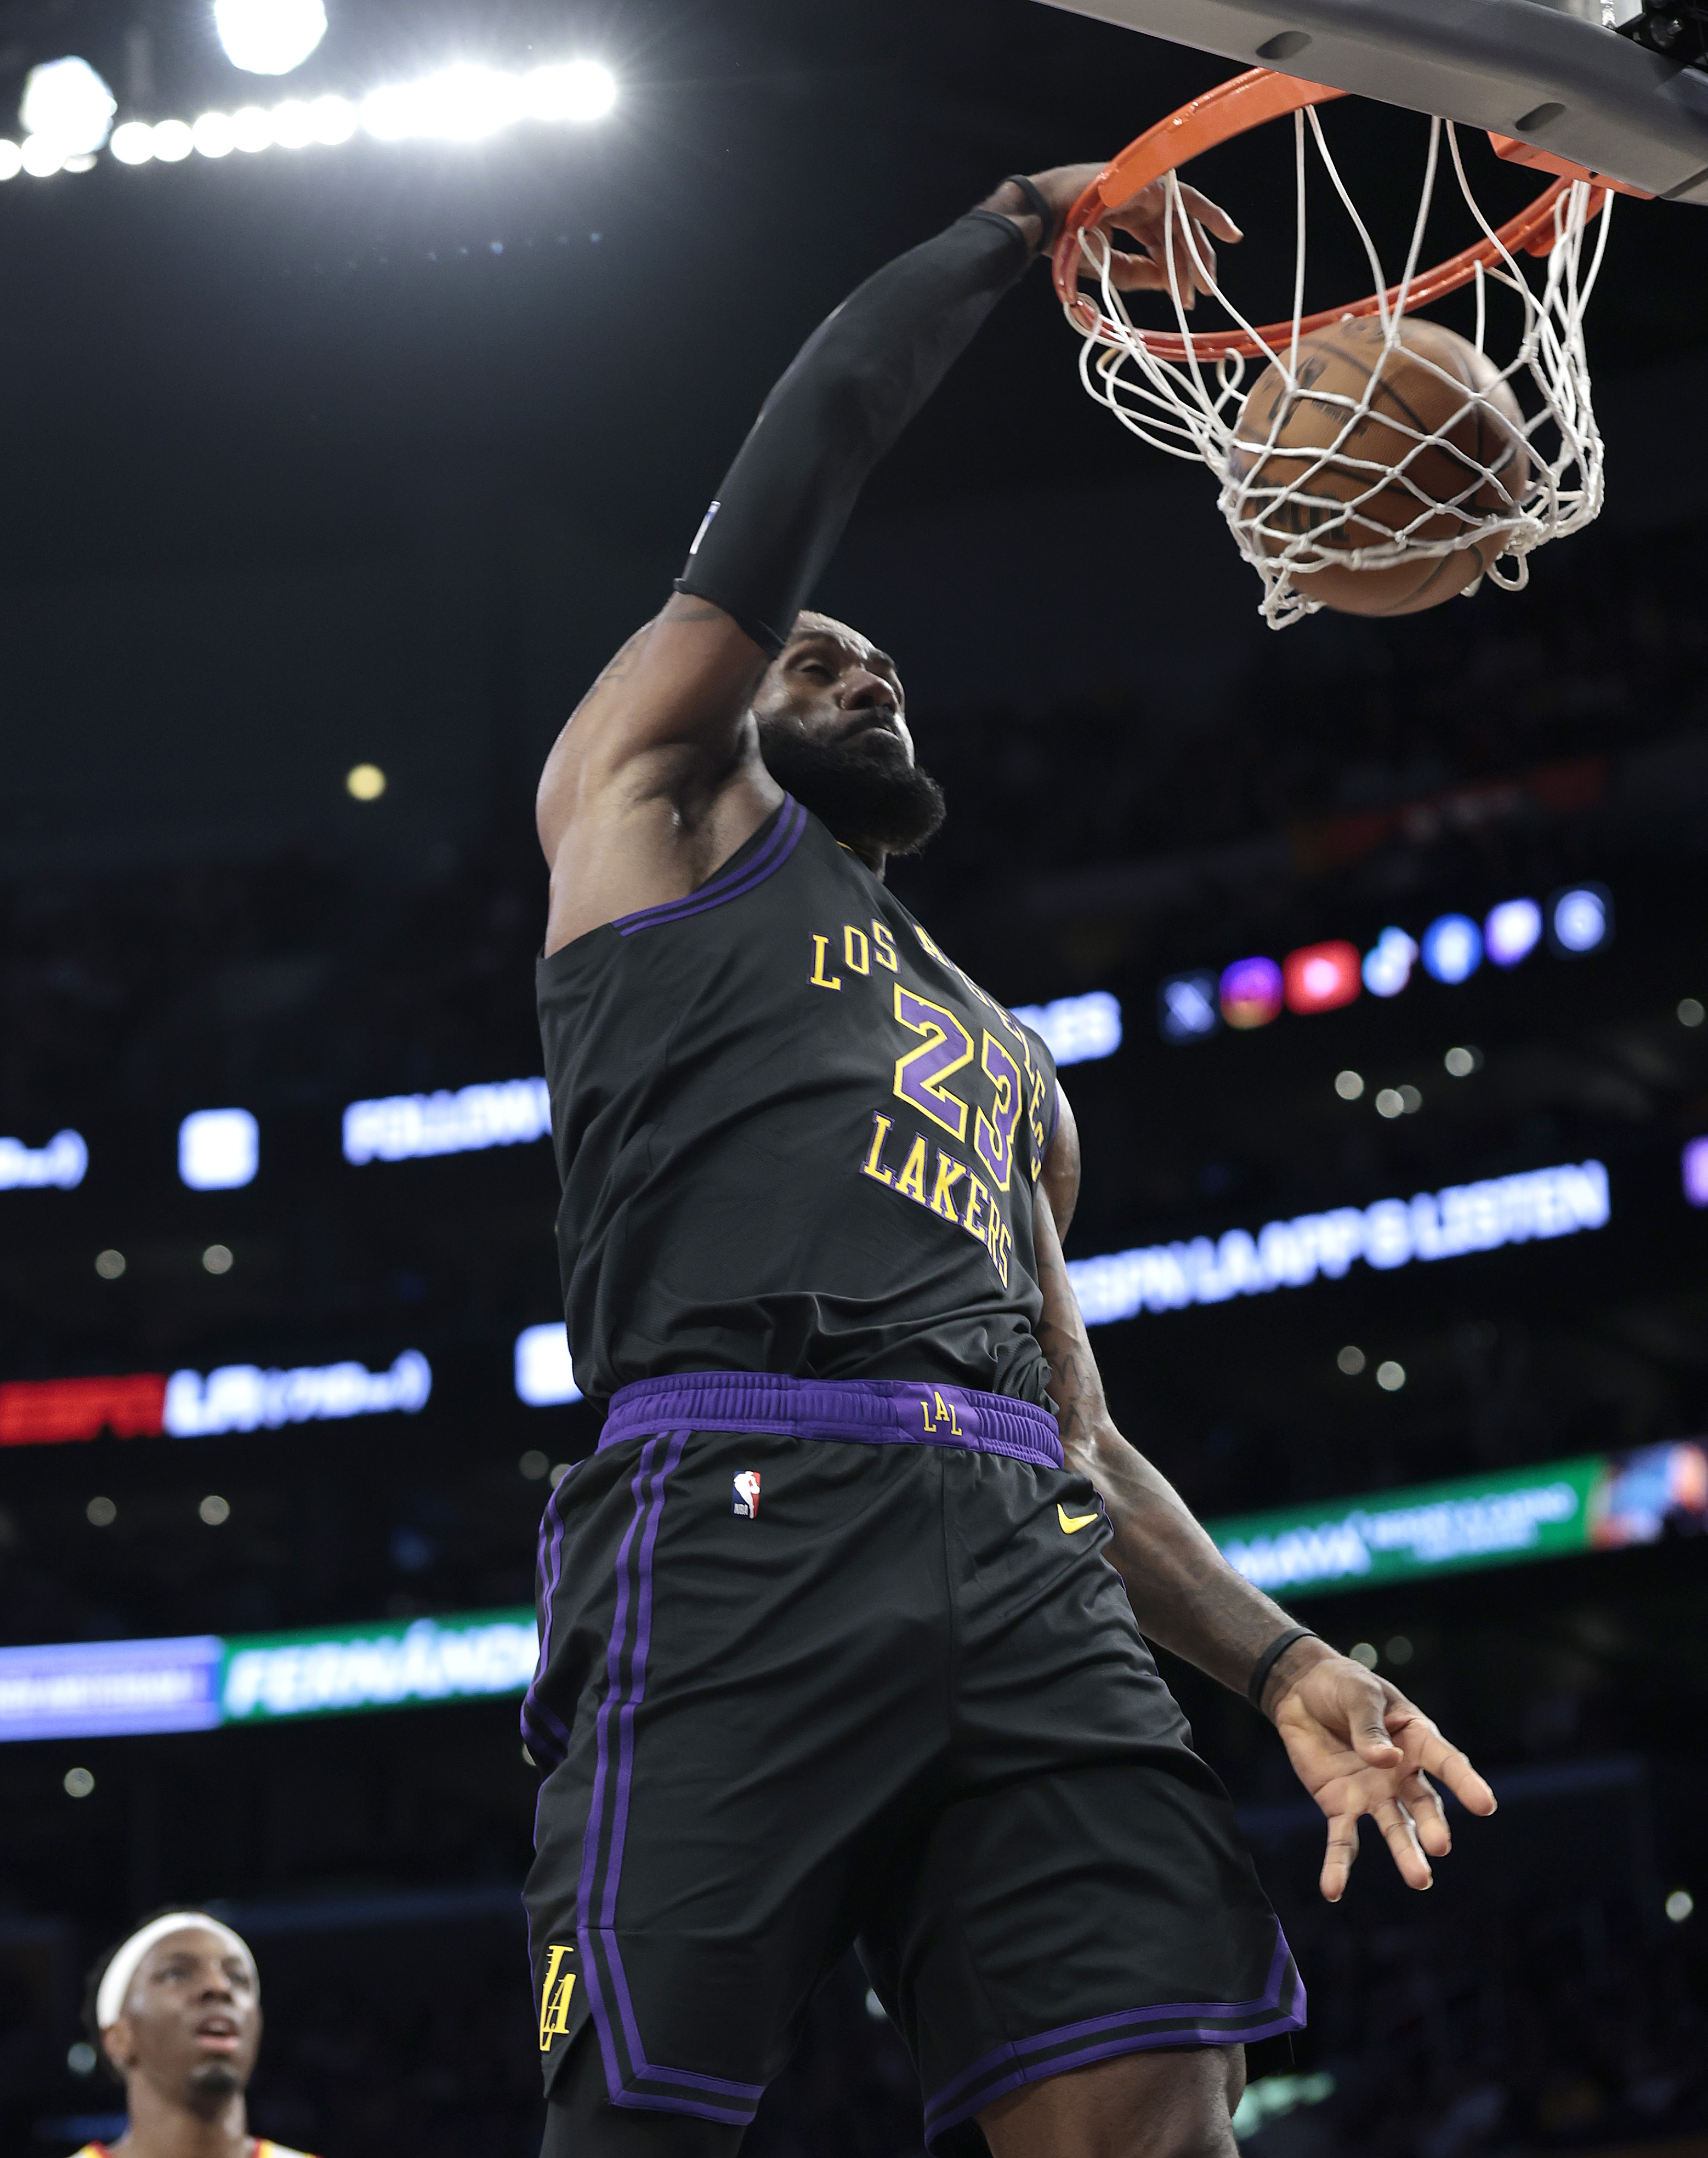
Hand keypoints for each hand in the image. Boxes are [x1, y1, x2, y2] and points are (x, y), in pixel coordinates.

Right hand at [1021, 163, 1242, 307]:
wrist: (1048, 217)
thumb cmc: (1066, 240)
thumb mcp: (1107, 265)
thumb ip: (1138, 273)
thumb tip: (1170, 283)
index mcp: (1127, 214)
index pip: (1160, 241)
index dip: (1174, 269)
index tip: (1187, 296)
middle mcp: (1141, 198)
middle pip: (1177, 230)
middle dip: (1193, 262)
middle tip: (1206, 291)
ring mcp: (1147, 187)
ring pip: (1184, 218)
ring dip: (1199, 249)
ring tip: (1209, 280)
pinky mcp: (1154, 182)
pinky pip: (1187, 200)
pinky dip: (1209, 214)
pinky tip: (1228, 233)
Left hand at [1268, 1649, 1496, 1901]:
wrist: (1301, 1690)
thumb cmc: (1341, 1686)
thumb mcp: (1358, 1694)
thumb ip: (1369, 1726)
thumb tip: (1385, 1760)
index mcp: (1416, 1739)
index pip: (1446, 1762)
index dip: (1466, 1782)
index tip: (1485, 1805)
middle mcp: (1401, 1774)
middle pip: (1422, 1804)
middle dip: (1431, 1826)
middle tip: (1439, 1846)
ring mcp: (1373, 1794)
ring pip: (1394, 1828)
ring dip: (1404, 1853)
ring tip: (1419, 1879)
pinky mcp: (1341, 1806)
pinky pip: (1343, 1840)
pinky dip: (1338, 1866)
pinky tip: (1332, 1890)